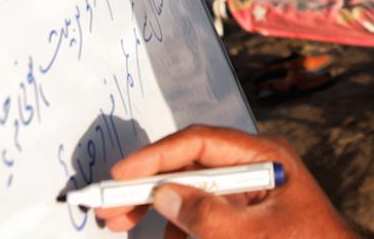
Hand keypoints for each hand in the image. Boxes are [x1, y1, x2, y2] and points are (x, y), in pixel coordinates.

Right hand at [96, 125, 358, 238]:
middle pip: (189, 167)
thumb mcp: (254, 237)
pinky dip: (187, 232)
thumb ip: (206, 216)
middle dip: (149, 189)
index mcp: (263, 156)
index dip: (155, 157)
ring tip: (136, 229)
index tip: (120, 176)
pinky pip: (206, 217)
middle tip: (110, 212)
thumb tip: (164, 195)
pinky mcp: (246, 216)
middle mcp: (254, 166)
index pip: (198, 143)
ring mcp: (249, 192)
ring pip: (192, 196)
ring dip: (167, 217)